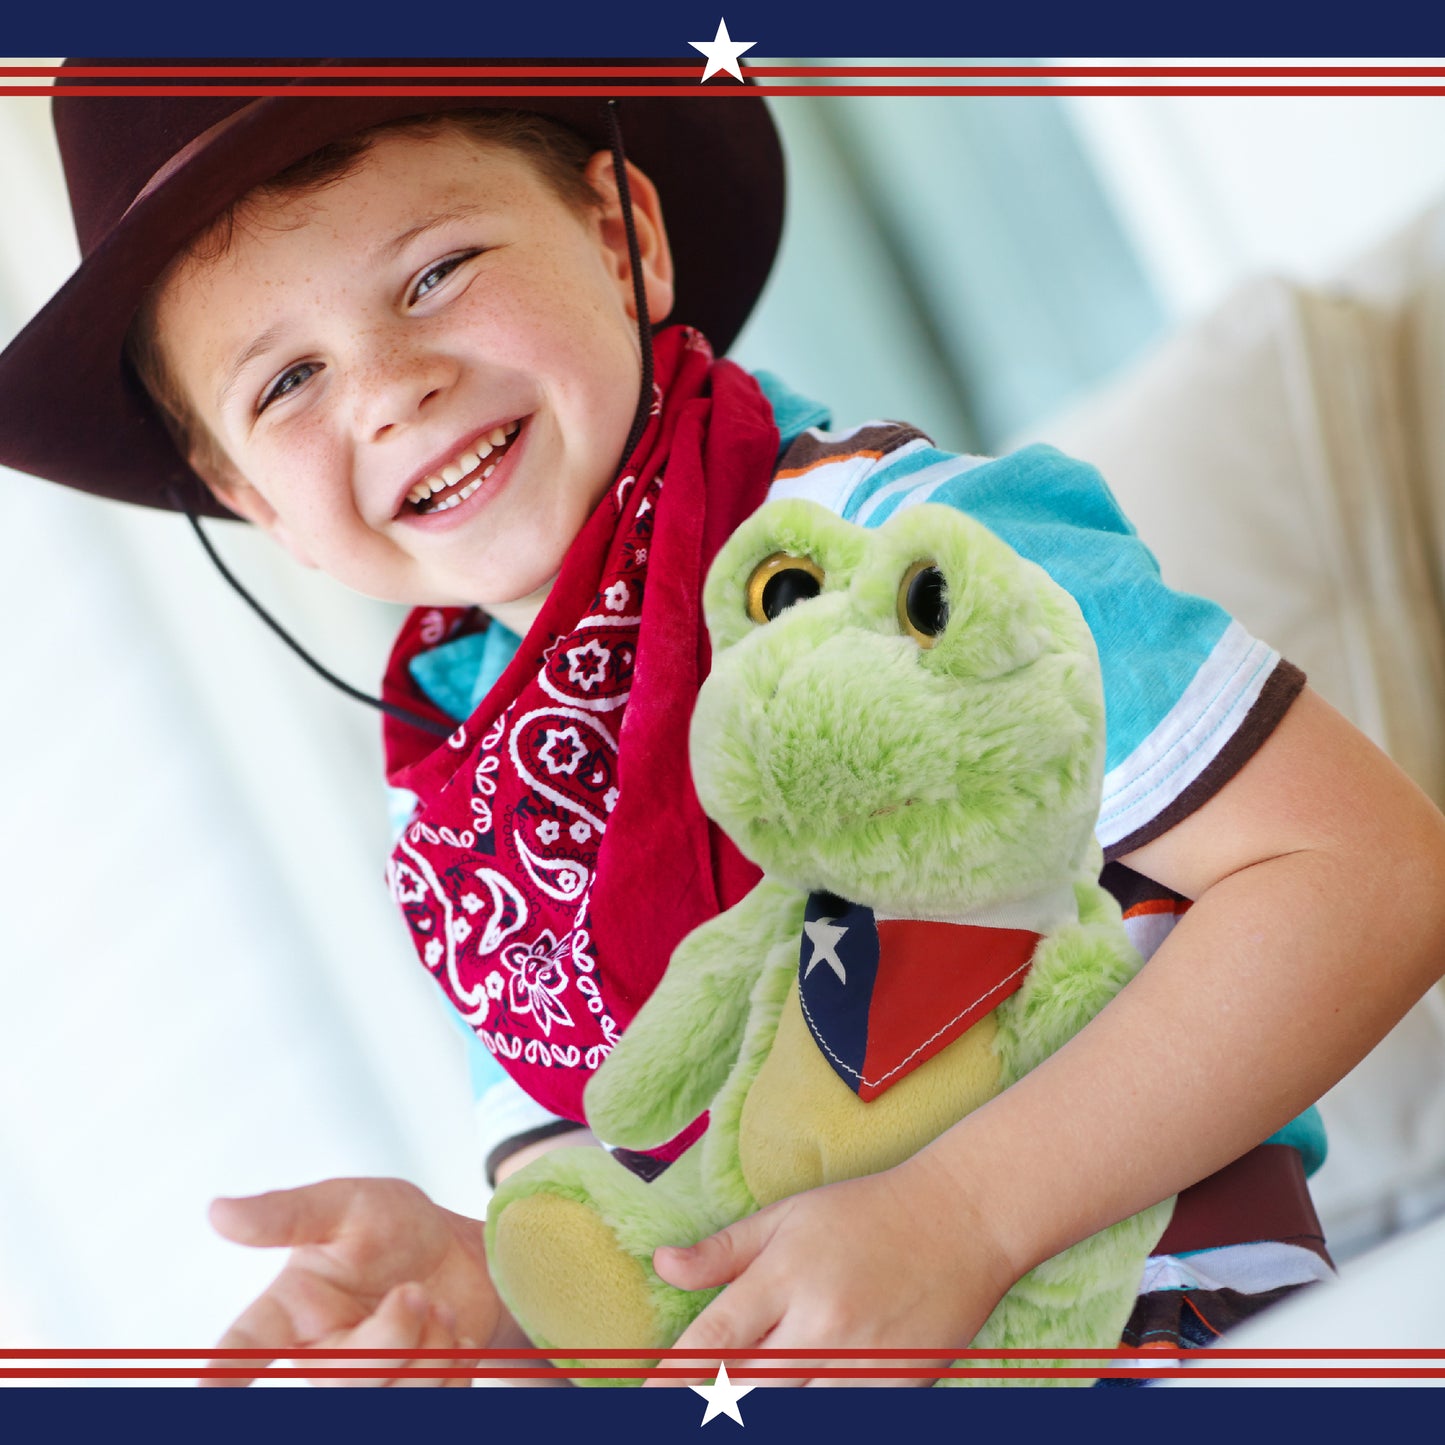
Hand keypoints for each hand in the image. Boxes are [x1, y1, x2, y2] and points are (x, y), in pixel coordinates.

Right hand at [203, 1177, 509, 1386]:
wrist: (462, 1252)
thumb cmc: (392, 1228)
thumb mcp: (346, 1204)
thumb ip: (287, 1213)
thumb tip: (219, 1211)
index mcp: (290, 1311)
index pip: (245, 1345)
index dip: (224, 1366)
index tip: (203, 1384)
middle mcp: (322, 1356)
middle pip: (345, 1380)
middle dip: (393, 1335)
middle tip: (415, 1291)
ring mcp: (366, 1384)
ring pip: (396, 1396)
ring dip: (432, 1345)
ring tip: (436, 1308)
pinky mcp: (411, 1397)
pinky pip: (438, 1400)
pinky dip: (457, 1361)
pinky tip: (453, 1333)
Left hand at [644, 1152, 1015, 1387]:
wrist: (961, 1220)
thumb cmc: (866, 1214)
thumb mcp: (787, 1217)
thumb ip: (723, 1250)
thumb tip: (662, 1264)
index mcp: (786, 1275)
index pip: (715, 1341)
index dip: (673, 1376)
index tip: (645, 1396)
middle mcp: (820, 1324)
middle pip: (746, 1392)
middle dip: (711, 1404)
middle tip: (683, 1406)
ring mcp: (861, 1364)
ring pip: (793, 1413)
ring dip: (764, 1409)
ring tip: (739, 1401)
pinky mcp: (897, 1389)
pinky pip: (841, 1415)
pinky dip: (818, 1410)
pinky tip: (800, 1396)